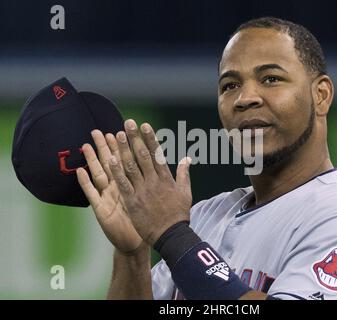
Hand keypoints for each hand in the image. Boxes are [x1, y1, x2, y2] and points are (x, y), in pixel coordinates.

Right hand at [76, 130, 143, 254]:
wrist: (134, 242)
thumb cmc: (144, 221)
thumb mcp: (149, 199)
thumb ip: (155, 182)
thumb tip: (163, 167)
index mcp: (131, 184)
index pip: (127, 161)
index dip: (124, 147)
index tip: (120, 131)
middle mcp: (117, 188)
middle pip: (111, 164)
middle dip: (106, 147)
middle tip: (99, 131)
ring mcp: (108, 197)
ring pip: (100, 175)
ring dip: (93, 160)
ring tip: (87, 145)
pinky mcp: (101, 209)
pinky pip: (92, 194)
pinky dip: (85, 183)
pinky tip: (79, 171)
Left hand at [108, 119, 192, 245]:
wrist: (170, 235)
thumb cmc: (178, 214)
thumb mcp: (186, 192)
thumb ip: (184, 174)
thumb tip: (187, 158)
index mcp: (167, 178)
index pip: (157, 153)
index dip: (150, 138)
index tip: (144, 125)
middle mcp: (154, 181)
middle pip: (142, 155)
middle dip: (135, 138)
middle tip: (128, 123)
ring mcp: (142, 191)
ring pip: (131, 166)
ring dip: (124, 149)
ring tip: (117, 135)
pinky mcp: (132, 201)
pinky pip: (123, 184)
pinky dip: (117, 171)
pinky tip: (110, 159)